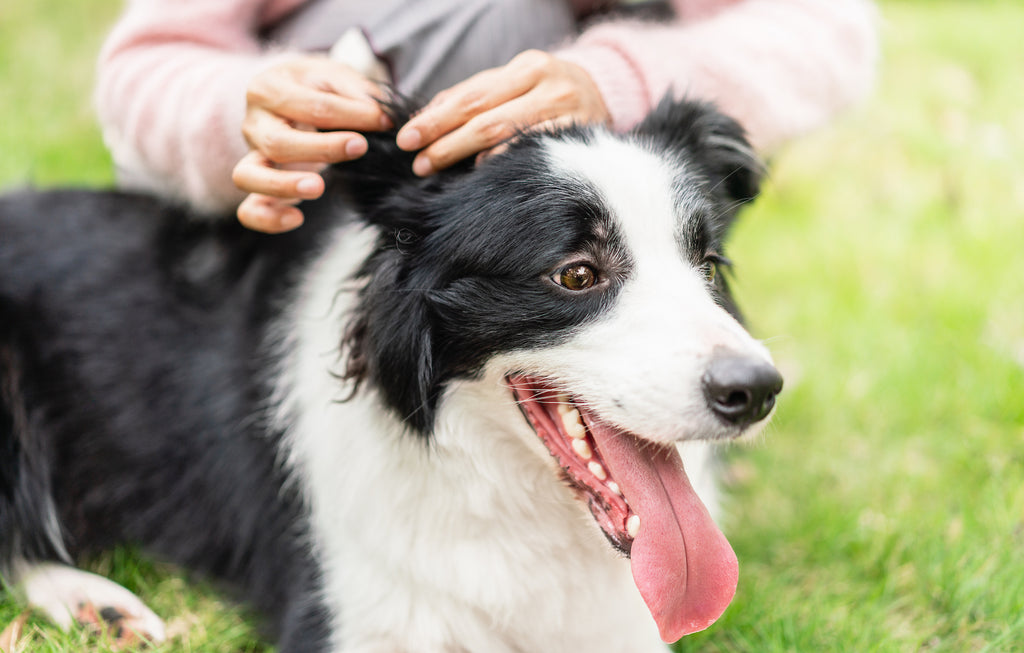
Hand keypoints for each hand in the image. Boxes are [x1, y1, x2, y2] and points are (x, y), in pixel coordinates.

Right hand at [232, 56, 391, 231]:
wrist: (287, 94)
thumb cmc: (313, 87)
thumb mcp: (334, 75)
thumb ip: (357, 92)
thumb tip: (384, 116)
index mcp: (269, 89)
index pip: (312, 106)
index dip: (352, 115)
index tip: (383, 121)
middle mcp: (253, 123)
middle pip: (277, 142)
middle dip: (321, 148)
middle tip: (359, 147)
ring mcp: (251, 155)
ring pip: (250, 175)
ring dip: (284, 185)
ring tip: (318, 188)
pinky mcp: (257, 184)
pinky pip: (250, 209)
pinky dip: (268, 218)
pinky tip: (296, 219)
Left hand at [395, 50, 609, 175]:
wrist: (608, 97)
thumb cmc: (549, 94)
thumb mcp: (515, 84)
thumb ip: (475, 96)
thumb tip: (426, 116)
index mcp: (526, 67)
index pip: (471, 95)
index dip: (435, 117)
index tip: (407, 137)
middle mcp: (547, 85)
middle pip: (483, 115)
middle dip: (443, 140)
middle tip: (416, 160)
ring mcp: (565, 111)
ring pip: (505, 133)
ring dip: (464, 154)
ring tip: (435, 167)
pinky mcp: (578, 136)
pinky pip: (532, 150)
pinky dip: (503, 160)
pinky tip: (480, 171)